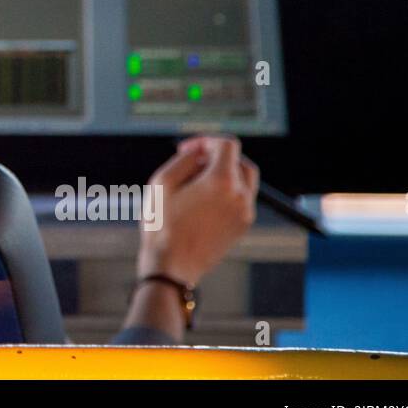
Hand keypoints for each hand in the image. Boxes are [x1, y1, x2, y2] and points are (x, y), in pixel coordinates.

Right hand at [137, 135, 258, 285]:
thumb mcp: (163, 181)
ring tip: (198, 183)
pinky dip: (227, 192)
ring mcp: (244, 213)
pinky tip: (203, 201)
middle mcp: (240, 196)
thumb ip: (185, 159)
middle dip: (218, 156)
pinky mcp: (242, 227)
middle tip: (194, 162)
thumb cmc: (162, 225)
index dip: (205, 141)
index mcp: (222, 181)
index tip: (187, 149)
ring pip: (244, 181)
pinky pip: (241, 200)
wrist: (172, 266)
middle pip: (240, 161)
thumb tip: (200, 153)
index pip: (227, 145)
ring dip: (225, 174)